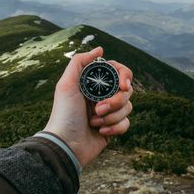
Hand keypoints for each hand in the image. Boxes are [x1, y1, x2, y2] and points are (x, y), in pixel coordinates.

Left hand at [44, 47, 132, 167]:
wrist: (66, 144)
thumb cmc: (64, 113)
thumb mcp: (66, 84)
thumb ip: (80, 62)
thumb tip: (100, 49)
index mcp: (94, 83)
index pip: (118, 72)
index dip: (125, 76)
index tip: (123, 86)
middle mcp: (103, 95)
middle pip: (127, 91)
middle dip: (115, 101)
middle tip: (98, 109)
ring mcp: (109, 111)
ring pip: (128, 107)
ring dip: (111, 116)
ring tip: (94, 122)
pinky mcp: (113, 126)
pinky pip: (126, 123)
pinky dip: (115, 128)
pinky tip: (100, 132)